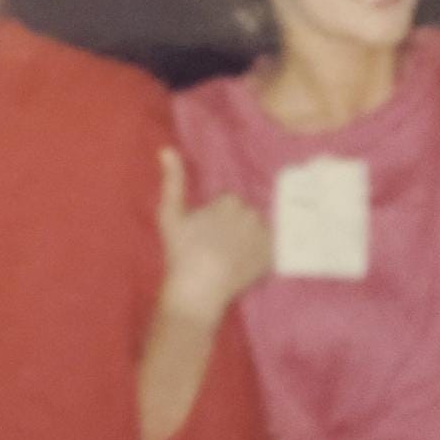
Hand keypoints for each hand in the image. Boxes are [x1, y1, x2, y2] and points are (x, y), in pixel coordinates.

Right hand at [157, 146, 269, 321]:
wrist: (196, 290)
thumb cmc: (180, 252)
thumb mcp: (170, 214)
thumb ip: (172, 180)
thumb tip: (167, 149)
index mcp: (230, 202)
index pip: (229, 202)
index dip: (216, 217)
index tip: (205, 233)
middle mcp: (252, 216)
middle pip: (246, 215)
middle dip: (234, 226)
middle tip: (216, 247)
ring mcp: (263, 238)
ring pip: (258, 230)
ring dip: (248, 239)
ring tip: (230, 257)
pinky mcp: (271, 258)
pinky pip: (270, 248)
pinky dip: (261, 254)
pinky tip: (244, 264)